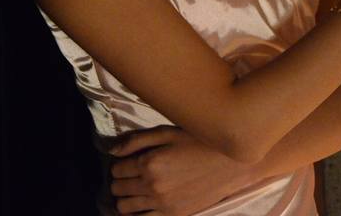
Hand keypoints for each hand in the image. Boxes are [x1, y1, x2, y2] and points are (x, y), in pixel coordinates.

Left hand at [109, 125, 255, 215]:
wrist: (229, 162)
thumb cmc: (197, 140)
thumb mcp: (167, 132)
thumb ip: (136, 140)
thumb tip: (111, 150)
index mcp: (149, 163)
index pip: (117, 169)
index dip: (119, 164)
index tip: (126, 161)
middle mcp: (153, 187)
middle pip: (118, 189)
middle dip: (119, 181)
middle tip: (129, 173)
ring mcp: (163, 205)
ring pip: (126, 208)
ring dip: (124, 198)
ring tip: (134, 188)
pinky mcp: (174, 215)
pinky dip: (136, 214)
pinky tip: (141, 204)